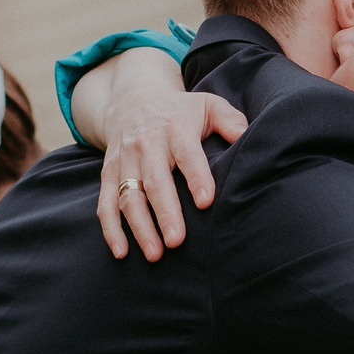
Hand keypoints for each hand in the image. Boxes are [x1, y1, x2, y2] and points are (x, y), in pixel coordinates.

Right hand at [82, 50, 249, 260]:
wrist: (133, 99)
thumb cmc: (180, 111)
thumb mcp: (207, 105)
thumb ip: (230, 120)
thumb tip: (247, 137)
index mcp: (175, 129)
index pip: (187, 154)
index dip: (196, 177)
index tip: (206, 201)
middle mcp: (147, 145)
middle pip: (155, 181)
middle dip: (165, 212)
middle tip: (176, 241)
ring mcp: (125, 161)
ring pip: (129, 196)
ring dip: (140, 227)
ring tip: (155, 254)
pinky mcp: (109, 174)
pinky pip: (106, 203)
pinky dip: (111, 229)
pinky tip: (122, 252)